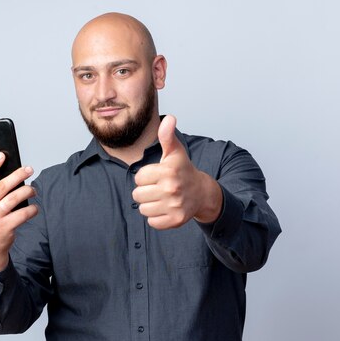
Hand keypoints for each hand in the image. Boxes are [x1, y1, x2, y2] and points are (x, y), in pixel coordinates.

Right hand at [0, 152, 38, 271]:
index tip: (2, 155)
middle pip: (2, 186)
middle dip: (17, 175)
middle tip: (29, 169)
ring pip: (13, 199)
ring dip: (27, 191)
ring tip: (33, 190)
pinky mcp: (5, 228)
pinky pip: (22, 214)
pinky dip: (32, 210)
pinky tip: (35, 208)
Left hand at [132, 115, 222, 229]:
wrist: (202, 192)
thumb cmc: (183, 170)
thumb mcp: (175, 152)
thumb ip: (167, 136)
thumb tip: (169, 118)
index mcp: (168, 171)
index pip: (138, 178)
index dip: (145, 177)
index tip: (157, 176)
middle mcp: (172, 189)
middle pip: (137, 195)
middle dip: (145, 191)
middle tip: (158, 188)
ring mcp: (174, 206)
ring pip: (143, 209)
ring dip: (149, 205)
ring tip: (161, 198)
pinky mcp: (176, 220)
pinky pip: (152, 222)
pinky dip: (156, 217)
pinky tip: (165, 208)